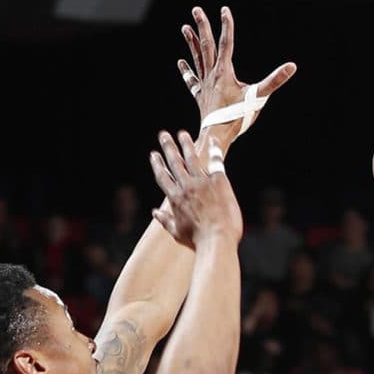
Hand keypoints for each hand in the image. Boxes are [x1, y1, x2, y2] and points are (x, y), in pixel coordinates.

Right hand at [149, 131, 241, 247]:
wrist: (217, 240)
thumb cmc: (197, 240)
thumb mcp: (176, 232)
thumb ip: (165, 220)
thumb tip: (154, 212)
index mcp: (174, 198)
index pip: (162, 176)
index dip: (157, 164)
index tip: (153, 154)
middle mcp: (186, 187)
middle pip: (174, 162)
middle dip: (168, 147)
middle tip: (163, 134)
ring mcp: (202, 182)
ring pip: (191, 158)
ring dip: (185, 144)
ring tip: (182, 133)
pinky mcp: (219, 181)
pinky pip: (215, 161)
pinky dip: (214, 149)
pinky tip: (212, 139)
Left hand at [178, 6, 296, 148]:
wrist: (217, 136)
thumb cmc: (237, 117)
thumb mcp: (258, 97)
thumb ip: (275, 80)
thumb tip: (292, 66)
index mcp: (224, 72)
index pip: (226, 43)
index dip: (226, 25)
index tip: (224, 10)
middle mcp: (212, 75)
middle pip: (206, 46)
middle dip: (202, 27)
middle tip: (196, 10)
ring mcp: (204, 85)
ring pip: (197, 59)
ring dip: (192, 43)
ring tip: (185, 28)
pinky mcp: (201, 96)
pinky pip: (192, 80)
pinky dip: (186, 71)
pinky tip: (181, 62)